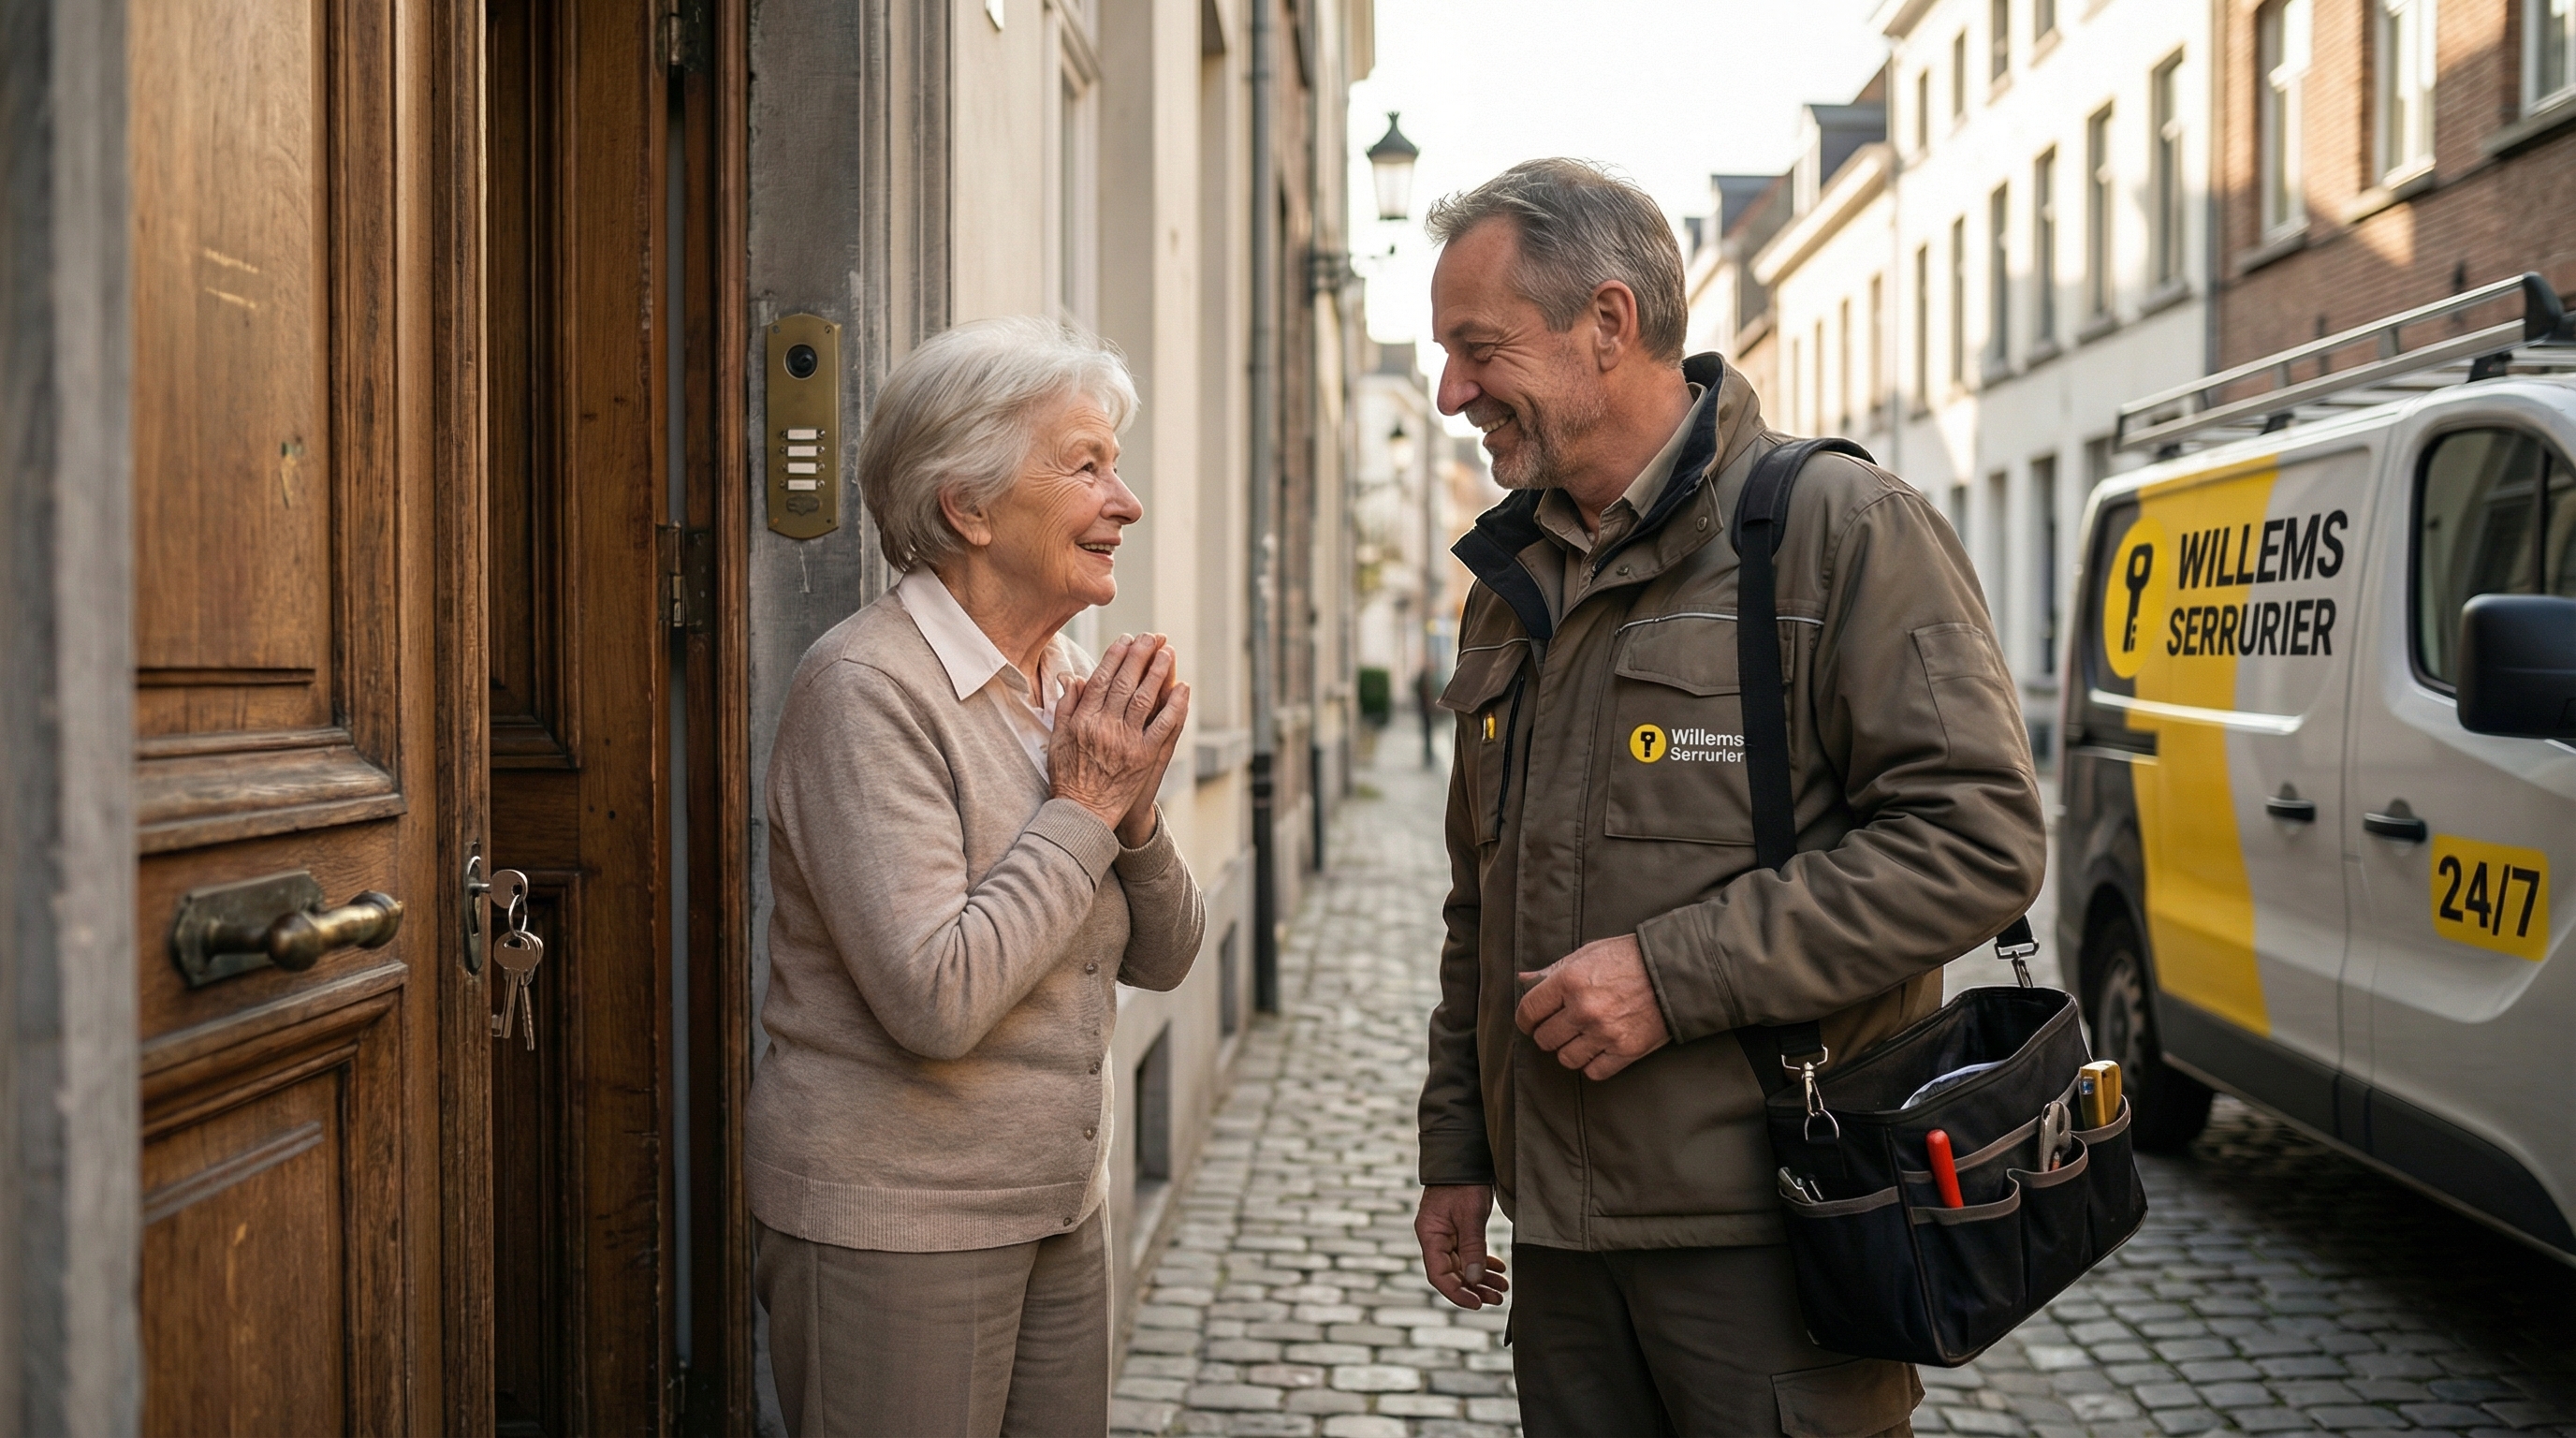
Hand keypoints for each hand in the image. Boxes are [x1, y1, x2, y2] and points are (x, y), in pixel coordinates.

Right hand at [1050, 634, 1186, 835]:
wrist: (1082, 813)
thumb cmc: (1067, 777)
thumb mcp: (1058, 739)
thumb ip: (1066, 707)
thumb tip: (1073, 678)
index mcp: (1083, 720)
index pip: (1101, 679)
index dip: (1115, 656)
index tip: (1126, 639)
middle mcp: (1105, 726)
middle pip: (1125, 682)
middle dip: (1139, 655)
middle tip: (1151, 636)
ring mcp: (1126, 740)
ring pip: (1145, 697)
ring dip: (1158, 672)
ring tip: (1168, 652)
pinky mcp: (1145, 756)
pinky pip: (1164, 725)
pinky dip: (1176, 705)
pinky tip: (1183, 688)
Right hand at [1414, 1184, 1507, 1309]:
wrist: (1465, 1157)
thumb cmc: (1463, 1182)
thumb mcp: (1470, 1215)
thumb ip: (1472, 1247)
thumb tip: (1474, 1280)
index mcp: (1430, 1235)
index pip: (1439, 1275)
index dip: (1457, 1293)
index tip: (1477, 1303)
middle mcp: (1435, 1238)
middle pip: (1452, 1274)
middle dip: (1474, 1289)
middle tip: (1497, 1299)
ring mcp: (1446, 1234)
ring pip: (1463, 1266)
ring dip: (1481, 1279)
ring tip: (1502, 1288)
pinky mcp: (1458, 1229)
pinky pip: (1469, 1254)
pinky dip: (1483, 1263)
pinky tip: (1498, 1270)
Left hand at [1516, 933, 1670, 1080]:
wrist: (1675, 971)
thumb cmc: (1629, 958)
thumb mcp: (1588, 953)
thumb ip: (1553, 970)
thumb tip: (1523, 981)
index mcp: (1570, 980)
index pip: (1529, 1011)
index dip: (1525, 1019)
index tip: (1531, 1022)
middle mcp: (1584, 1009)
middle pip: (1545, 1038)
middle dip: (1548, 1034)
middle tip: (1560, 1027)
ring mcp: (1604, 1032)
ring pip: (1566, 1058)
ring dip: (1569, 1050)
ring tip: (1581, 1038)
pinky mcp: (1625, 1050)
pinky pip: (1593, 1072)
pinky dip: (1592, 1064)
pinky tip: (1599, 1049)